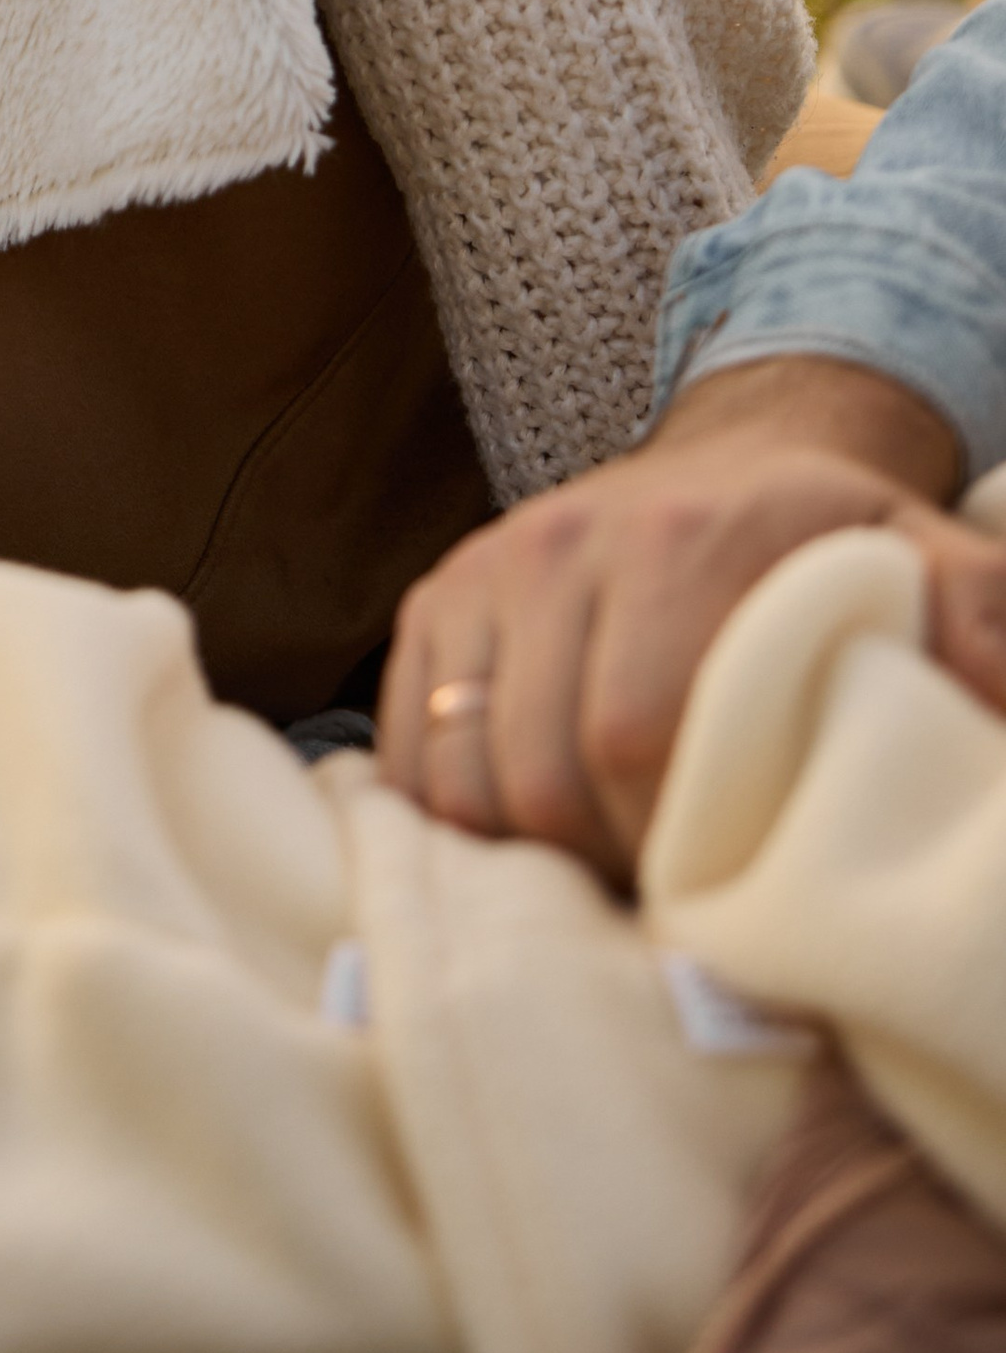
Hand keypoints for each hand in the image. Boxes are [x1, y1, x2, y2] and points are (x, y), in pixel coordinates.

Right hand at [379, 358, 1005, 879]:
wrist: (742, 455)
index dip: (673, 847)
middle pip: (539, 773)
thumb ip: (977, 621)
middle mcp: (561, 546)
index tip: (729, 894)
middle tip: (672, 897)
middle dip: (603, 866)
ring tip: (607, 866)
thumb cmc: (836, 545)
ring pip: (459, 775)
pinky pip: (406, 748)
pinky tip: (528, 838)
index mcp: (680, 541)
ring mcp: (485, 570)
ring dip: (527, 853)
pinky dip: (453, 815)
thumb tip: (990, 697)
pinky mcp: (438, 598)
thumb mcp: (929, 563)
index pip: (633, 740)